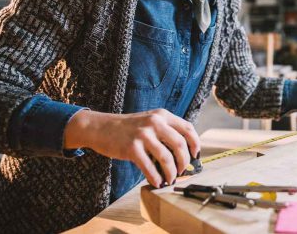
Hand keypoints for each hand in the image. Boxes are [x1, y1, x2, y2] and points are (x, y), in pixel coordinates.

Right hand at [65, 109, 199, 187]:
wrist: (100, 127)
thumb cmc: (128, 128)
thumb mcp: (149, 121)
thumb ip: (165, 132)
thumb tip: (182, 155)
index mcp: (162, 115)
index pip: (187, 128)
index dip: (195, 144)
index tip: (195, 156)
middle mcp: (155, 122)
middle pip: (180, 145)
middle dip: (184, 162)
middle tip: (181, 171)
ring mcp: (143, 135)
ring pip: (166, 158)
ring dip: (171, 172)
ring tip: (169, 179)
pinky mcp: (132, 148)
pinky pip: (149, 167)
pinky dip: (155, 177)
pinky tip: (157, 182)